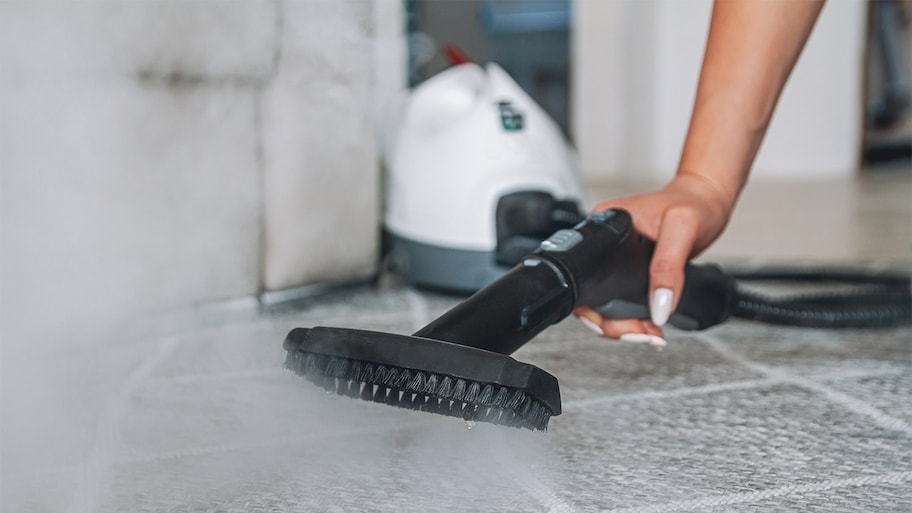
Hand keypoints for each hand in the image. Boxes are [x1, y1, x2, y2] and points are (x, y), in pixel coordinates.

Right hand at [573, 172, 733, 348]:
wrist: (708, 198)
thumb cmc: (695, 203)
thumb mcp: (682, 230)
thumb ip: (667, 268)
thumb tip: (658, 307)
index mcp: (603, 225)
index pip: (585, 275)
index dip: (597, 309)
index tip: (622, 325)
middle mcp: (605, 244)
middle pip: (591, 297)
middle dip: (614, 325)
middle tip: (643, 335)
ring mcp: (616, 258)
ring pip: (605, 303)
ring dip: (625, 325)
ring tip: (651, 335)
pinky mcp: (630, 268)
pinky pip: (621, 298)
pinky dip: (634, 317)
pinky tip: (651, 325)